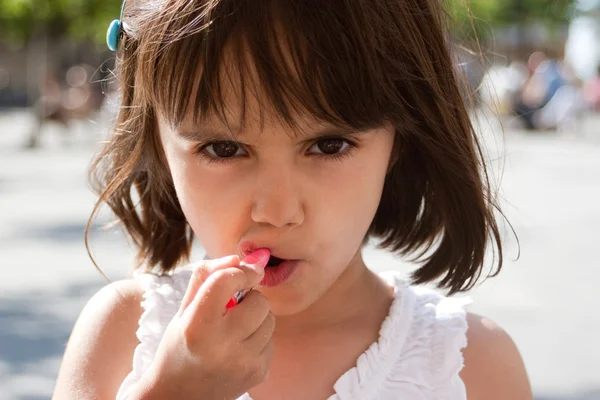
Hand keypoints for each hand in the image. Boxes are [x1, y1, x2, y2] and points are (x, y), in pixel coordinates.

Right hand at [133, 254, 273, 399]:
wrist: (179, 396)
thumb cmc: (180, 346)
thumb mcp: (183, 310)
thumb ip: (207, 277)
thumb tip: (238, 257)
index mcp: (197, 327)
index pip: (226, 282)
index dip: (239, 271)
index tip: (244, 271)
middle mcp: (222, 346)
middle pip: (258, 300)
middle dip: (249, 297)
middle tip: (232, 307)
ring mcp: (243, 362)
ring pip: (269, 318)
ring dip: (255, 317)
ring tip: (234, 329)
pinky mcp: (259, 373)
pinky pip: (272, 339)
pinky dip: (259, 337)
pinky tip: (239, 347)